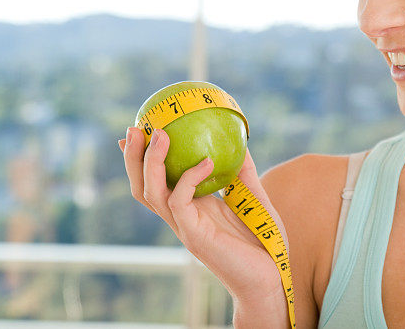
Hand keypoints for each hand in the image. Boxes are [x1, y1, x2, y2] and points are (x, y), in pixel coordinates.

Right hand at [119, 127, 289, 303]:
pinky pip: (180, 201)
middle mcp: (182, 218)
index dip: (142, 159)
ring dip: (151, 162)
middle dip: (133, 158)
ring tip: (159, 134)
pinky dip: (189, 178)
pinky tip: (207, 162)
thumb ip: (244, 171)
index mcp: (191, 208)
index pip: (156, 182)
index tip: (139, 131)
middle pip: (142, 187)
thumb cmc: (263, 241)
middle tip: (135, 128)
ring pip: (151, 193)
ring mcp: (185, 227)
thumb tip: (240, 140)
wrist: (271, 275)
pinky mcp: (194, 236)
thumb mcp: (254, 197)